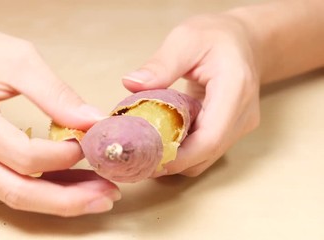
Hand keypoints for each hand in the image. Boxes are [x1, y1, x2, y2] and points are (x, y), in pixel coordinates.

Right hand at [0, 22, 119, 215]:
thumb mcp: (19, 58)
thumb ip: (56, 94)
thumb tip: (92, 122)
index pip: (21, 155)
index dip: (62, 156)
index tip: (91, 143)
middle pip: (15, 191)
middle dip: (66, 199)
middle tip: (107, 195)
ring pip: (11, 195)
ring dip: (57, 200)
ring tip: (96, 195)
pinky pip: (6, 185)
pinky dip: (42, 189)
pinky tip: (71, 184)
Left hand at [122, 14, 260, 176]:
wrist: (244, 41)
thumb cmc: (216, 36)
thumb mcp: (185, 39)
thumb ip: (160, 64)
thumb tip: (131, 83)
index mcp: (234, 90)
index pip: (210, 137)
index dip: (180, 156)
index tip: (149, 160)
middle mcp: (242, 114)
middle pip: (207, 153)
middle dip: (172, 162)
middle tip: (137, 158)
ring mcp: (240, 125)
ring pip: (206, 157)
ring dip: (177, 160)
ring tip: (145, 151)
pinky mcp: (231, 130)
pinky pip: (205, 150)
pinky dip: (183, 151)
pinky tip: (161, 141)